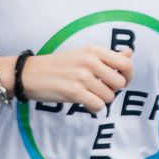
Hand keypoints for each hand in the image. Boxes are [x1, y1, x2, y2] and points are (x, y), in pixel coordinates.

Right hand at [19, 46, 133, 114]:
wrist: (29, 73)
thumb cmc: (58, 65)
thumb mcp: (83, 54)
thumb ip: (108, 56)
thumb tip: (130, 53)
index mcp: (93, 50)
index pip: (126, 64)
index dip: (127, 76)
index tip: (118, 81)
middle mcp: (89, 61)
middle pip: (120, 83)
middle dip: (112, 90)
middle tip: (99, 89)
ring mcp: (82, 76)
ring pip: (110, 96)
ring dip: (101, 100)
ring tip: (89, 95)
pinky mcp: (74, 91)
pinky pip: (98, 105)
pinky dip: (94, 108)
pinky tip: (85, 102)